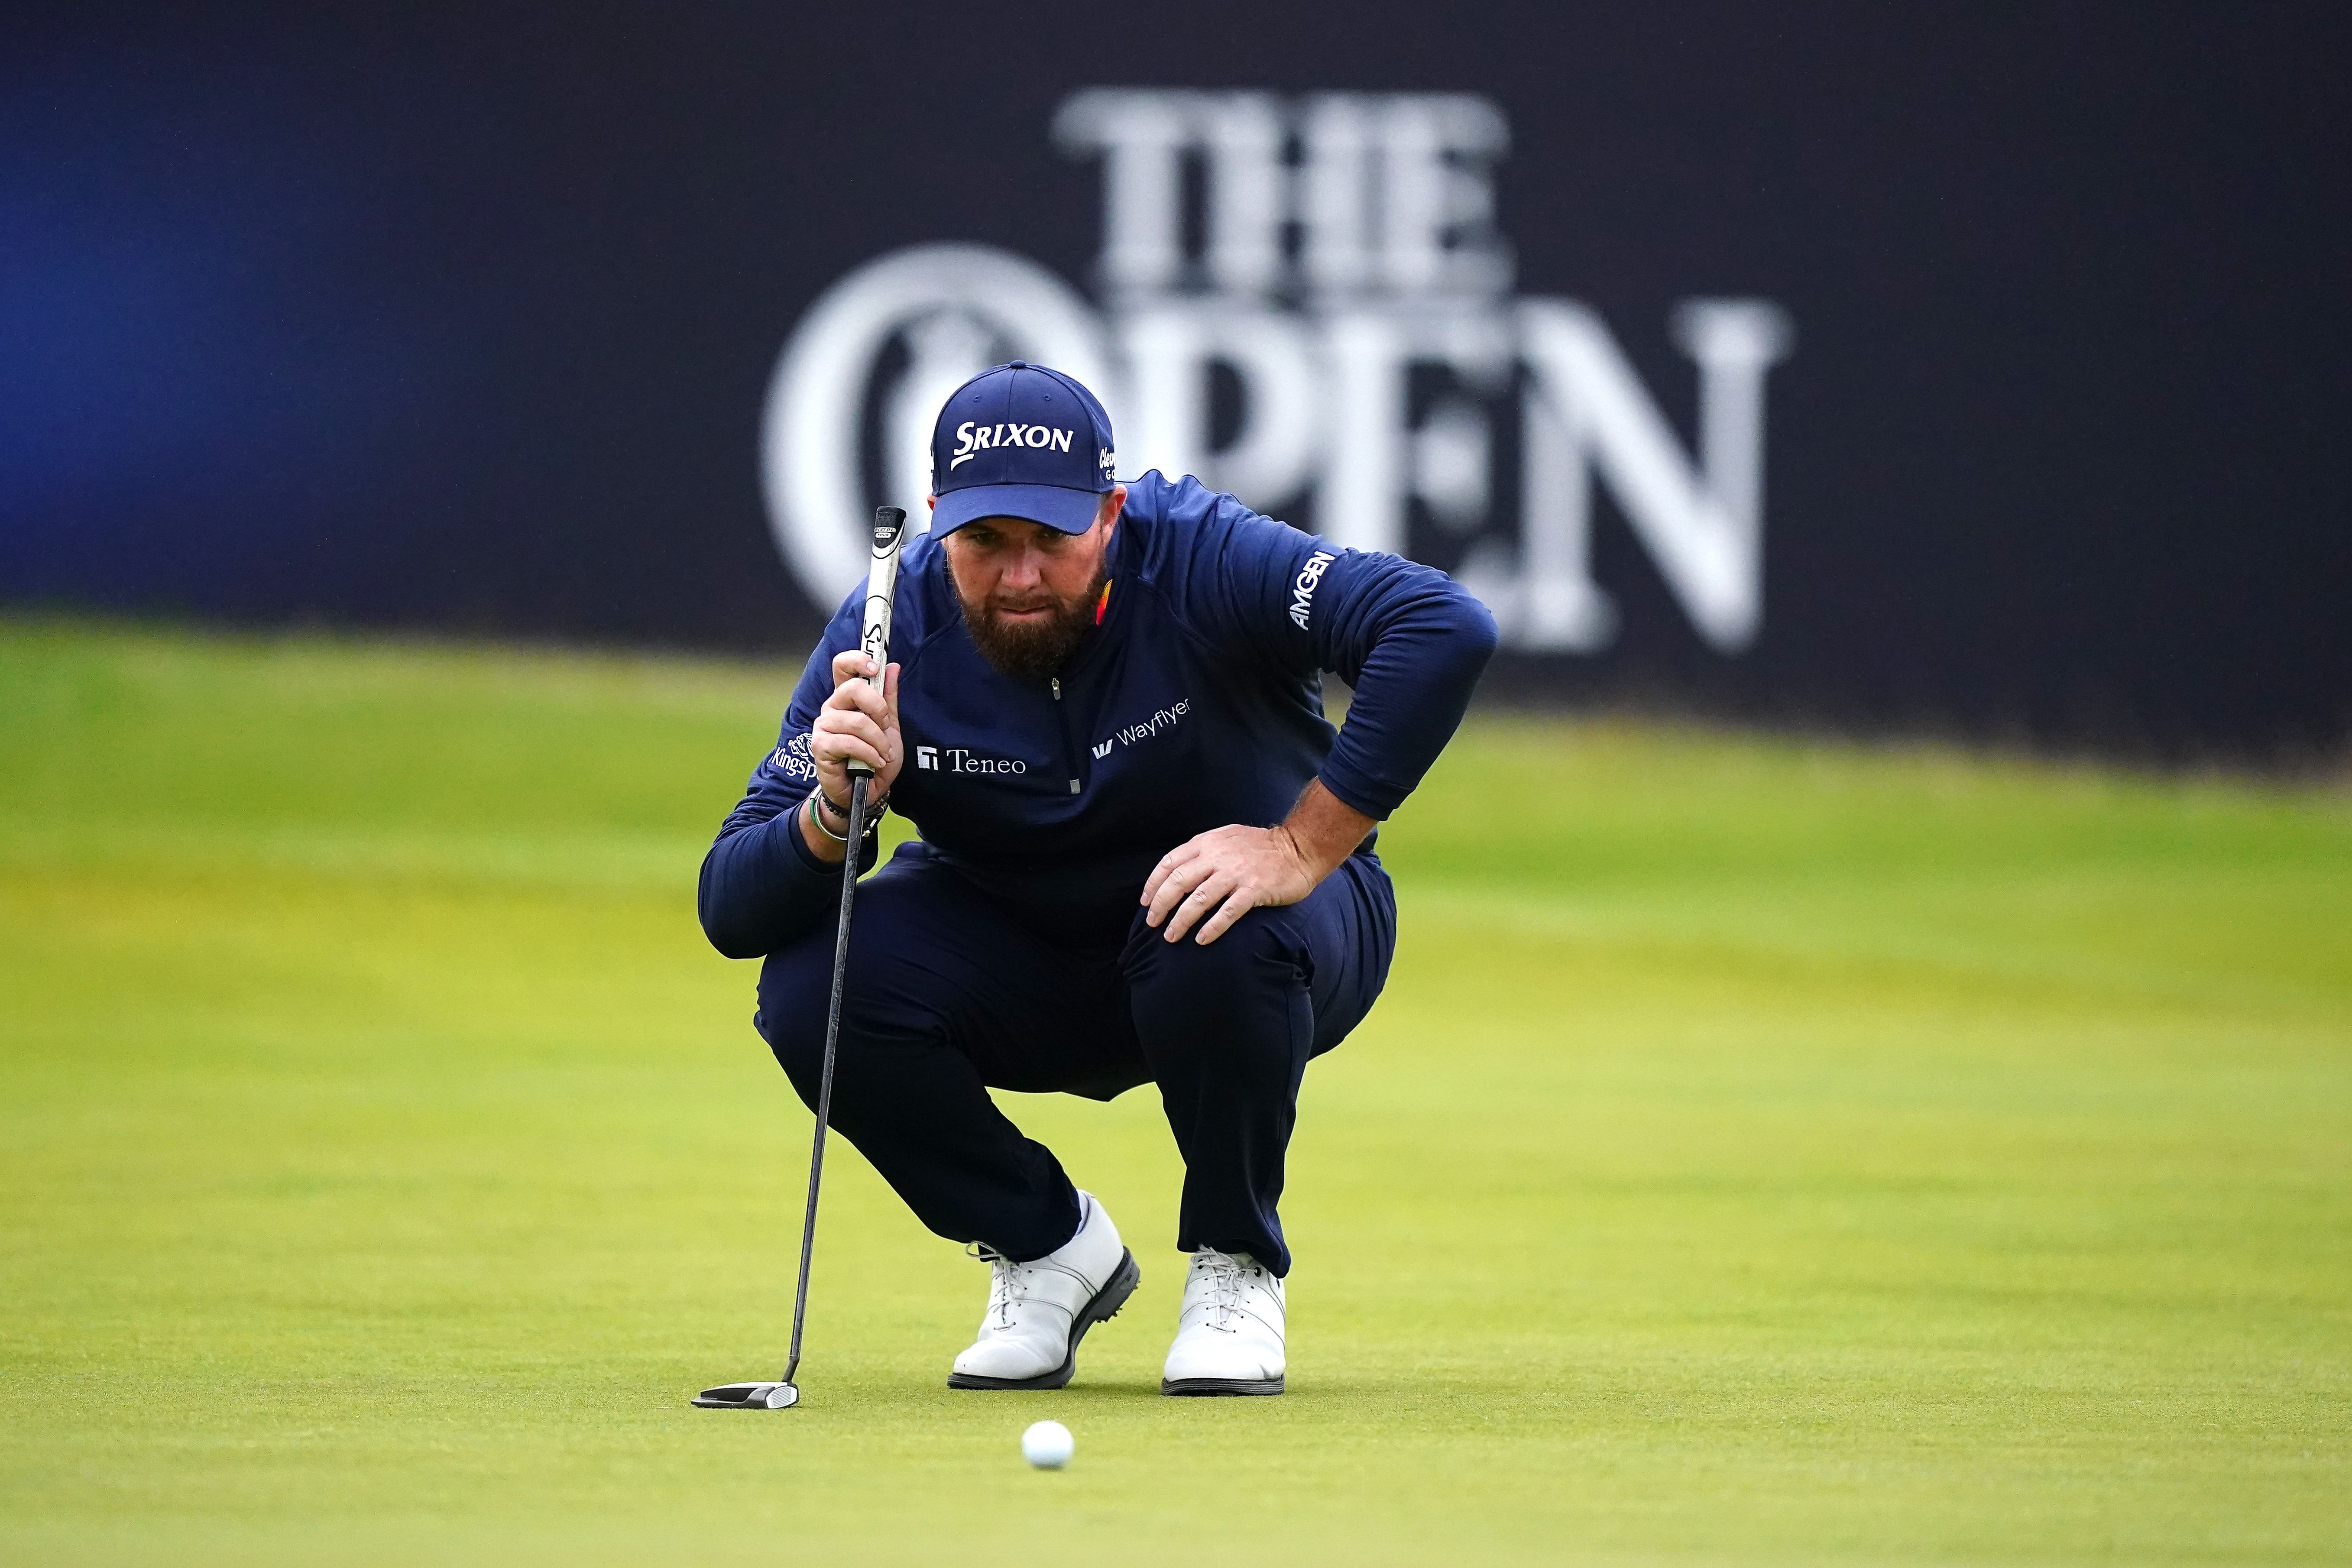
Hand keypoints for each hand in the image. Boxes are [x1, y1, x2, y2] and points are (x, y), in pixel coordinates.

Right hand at [809, 649, 902, 814]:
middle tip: (886, 726)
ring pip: (857, 721)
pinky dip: (869, 754)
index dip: (857, 660)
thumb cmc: (875, 758)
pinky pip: (850, 742)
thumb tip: (892, 666)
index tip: (875, 667)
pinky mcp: (820, 746)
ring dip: (878, 741)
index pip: (842, 666)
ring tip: (883, 755)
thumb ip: (888, 698)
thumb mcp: (889, 727)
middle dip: (878, 708)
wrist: (867, 792)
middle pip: (852, 688)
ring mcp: (823, 726)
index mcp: (846, 698)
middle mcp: (831, 707)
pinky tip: (874, 763)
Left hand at [1141, 780, 1378, 943]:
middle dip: (1160, 905)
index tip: (1145, 902)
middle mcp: (1218, 856)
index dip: (1152, 884)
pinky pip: (1227, 912)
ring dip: (1180, 921)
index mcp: (1208, 842)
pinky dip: (1212, 927)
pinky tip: (1202, 939)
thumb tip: (1178, 871)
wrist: (1300, 847)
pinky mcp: (1254, 890)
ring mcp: (1236, 873)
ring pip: (1198, 900)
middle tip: (1153, 924)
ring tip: (1171, 937)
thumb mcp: (1227, 837)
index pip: (1169, 862)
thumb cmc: (1262, 846)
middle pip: (1178, 882)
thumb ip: (1204, 850)